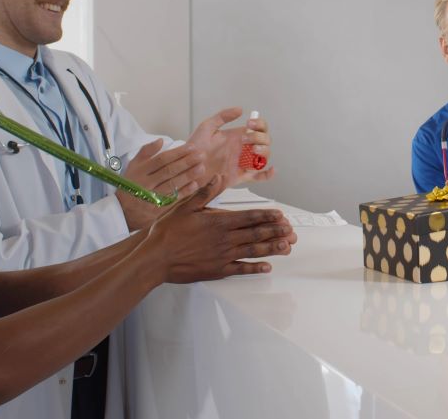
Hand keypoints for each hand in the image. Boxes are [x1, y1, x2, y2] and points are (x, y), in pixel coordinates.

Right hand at [117, 139, 205, 230]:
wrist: (122, 211)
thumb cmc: (131, 185)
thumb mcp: (133, 166)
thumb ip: (146, 152)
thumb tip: (161, 140)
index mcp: (140, 171)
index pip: (161, 159)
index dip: (177, 153)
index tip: (191, 148)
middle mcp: (145, 183)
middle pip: (168, 171)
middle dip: (186, 162)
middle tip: (201, 155)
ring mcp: (150, 197)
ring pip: (172, 184)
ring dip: (188, 176)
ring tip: (201, 168)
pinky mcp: (156, 209)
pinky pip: (172, 199)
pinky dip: (184, 192)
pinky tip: (195, 184)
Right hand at [143, 185, 295, 283]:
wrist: (155, 257)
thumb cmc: (167, 231)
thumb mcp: (185, 205)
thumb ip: (205, 192)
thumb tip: (219, 178)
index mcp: (219, 221)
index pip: (250, 216)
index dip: (268, 216)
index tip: (281, 216)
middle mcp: (225, 238)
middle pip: (257, 233)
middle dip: (276, 231)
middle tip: (291, 231)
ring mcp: (223, 255)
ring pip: (254, 250)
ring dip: (272, 248)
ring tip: (287, 246)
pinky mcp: (218, 270)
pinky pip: (241, 269)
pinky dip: (255, 268)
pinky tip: (267, 266)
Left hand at [187, 108, 275, 192]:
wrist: (188, 166)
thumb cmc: (195, 147)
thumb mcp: (207, 127)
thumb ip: (222, 116)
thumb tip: (240, 109)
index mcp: (238, 136)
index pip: (258, 128)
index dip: (260, 124)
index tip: (250, 124)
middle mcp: (244, 149)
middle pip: (265, 141)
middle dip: (260, 138)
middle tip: (245, 139)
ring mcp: (244, 163)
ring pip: (264, 157)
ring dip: (264, 152)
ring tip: (253, 151)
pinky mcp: (241, 176)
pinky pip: (259, 177)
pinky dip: (268, 174)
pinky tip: (270, 170)